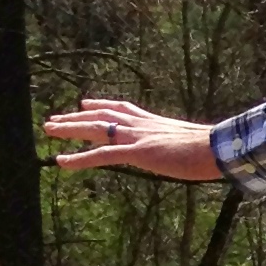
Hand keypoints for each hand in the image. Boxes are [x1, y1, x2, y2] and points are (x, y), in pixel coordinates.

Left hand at [44, 99, 220, 181]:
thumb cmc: (213, 149)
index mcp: (154, 122)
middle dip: (76, 117)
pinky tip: (61, 161)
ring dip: (69, 129)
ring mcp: (137, 137)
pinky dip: (79, 158)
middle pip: (102, 116)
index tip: (85, 103)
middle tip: (54, 118)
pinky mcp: (136, 152)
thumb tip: (189, 152)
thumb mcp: (191, 144)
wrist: (217, 148)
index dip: (101, 105)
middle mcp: (142, 125)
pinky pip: (101, 155)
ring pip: (95, 129)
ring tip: (48, 130)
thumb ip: (181, 145)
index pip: (122, 109)